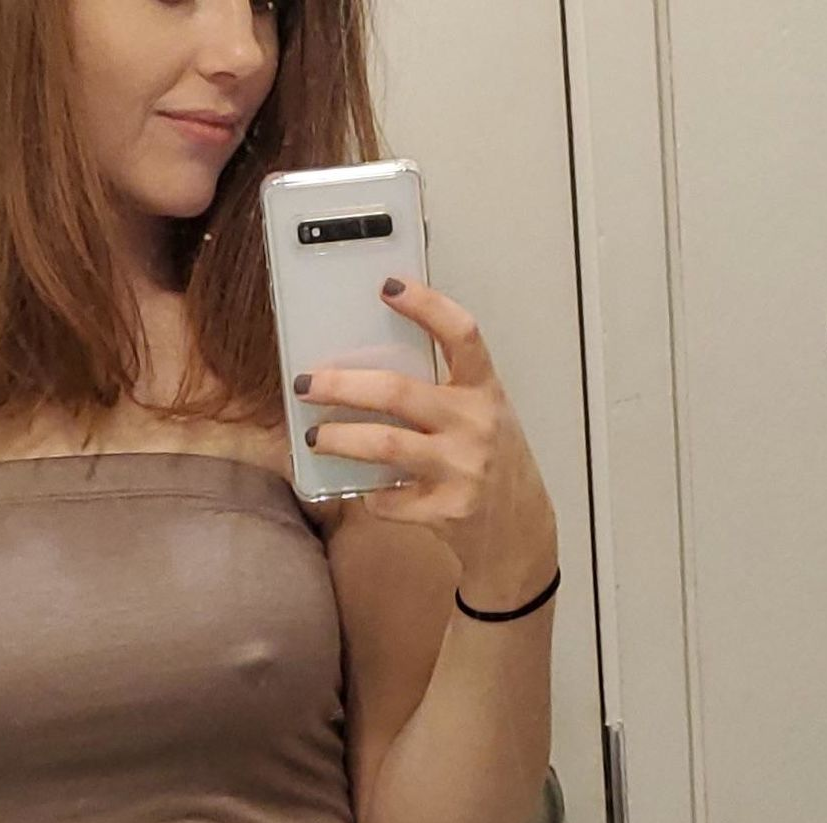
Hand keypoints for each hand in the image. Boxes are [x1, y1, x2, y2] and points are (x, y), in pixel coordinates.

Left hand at [294, 278, 557, 604]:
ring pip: (385, 445)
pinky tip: (362, 489)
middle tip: (306, 384)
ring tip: (314, 437)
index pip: (461, 333)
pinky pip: (389, 499)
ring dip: (340, 439)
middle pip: (398, 391)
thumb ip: (442, 392)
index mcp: (484, 390)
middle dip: (343, 385)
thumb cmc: (491, 463)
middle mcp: (475, 424)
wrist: (519, 532)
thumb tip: (368, 370)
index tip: (388, 286)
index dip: (426, 305)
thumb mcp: (481, 415)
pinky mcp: (447, 510)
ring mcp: (462, 468)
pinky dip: (369, 495)